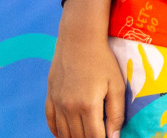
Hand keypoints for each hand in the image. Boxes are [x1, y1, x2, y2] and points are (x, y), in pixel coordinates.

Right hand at [46, 7, 125, 137]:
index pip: (94, 137)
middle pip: (79, 137)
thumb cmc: (103, 60)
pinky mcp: (50, 96)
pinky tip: (66, 134)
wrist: (79, 38)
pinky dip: (58, 132)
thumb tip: (114, 137)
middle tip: (99, 134)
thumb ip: (116, 114)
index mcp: (88, 106)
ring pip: (64, 133)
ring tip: (86, 134)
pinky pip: (51, 121)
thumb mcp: (116, 85)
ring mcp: (57, 102)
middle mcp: (69, 107)